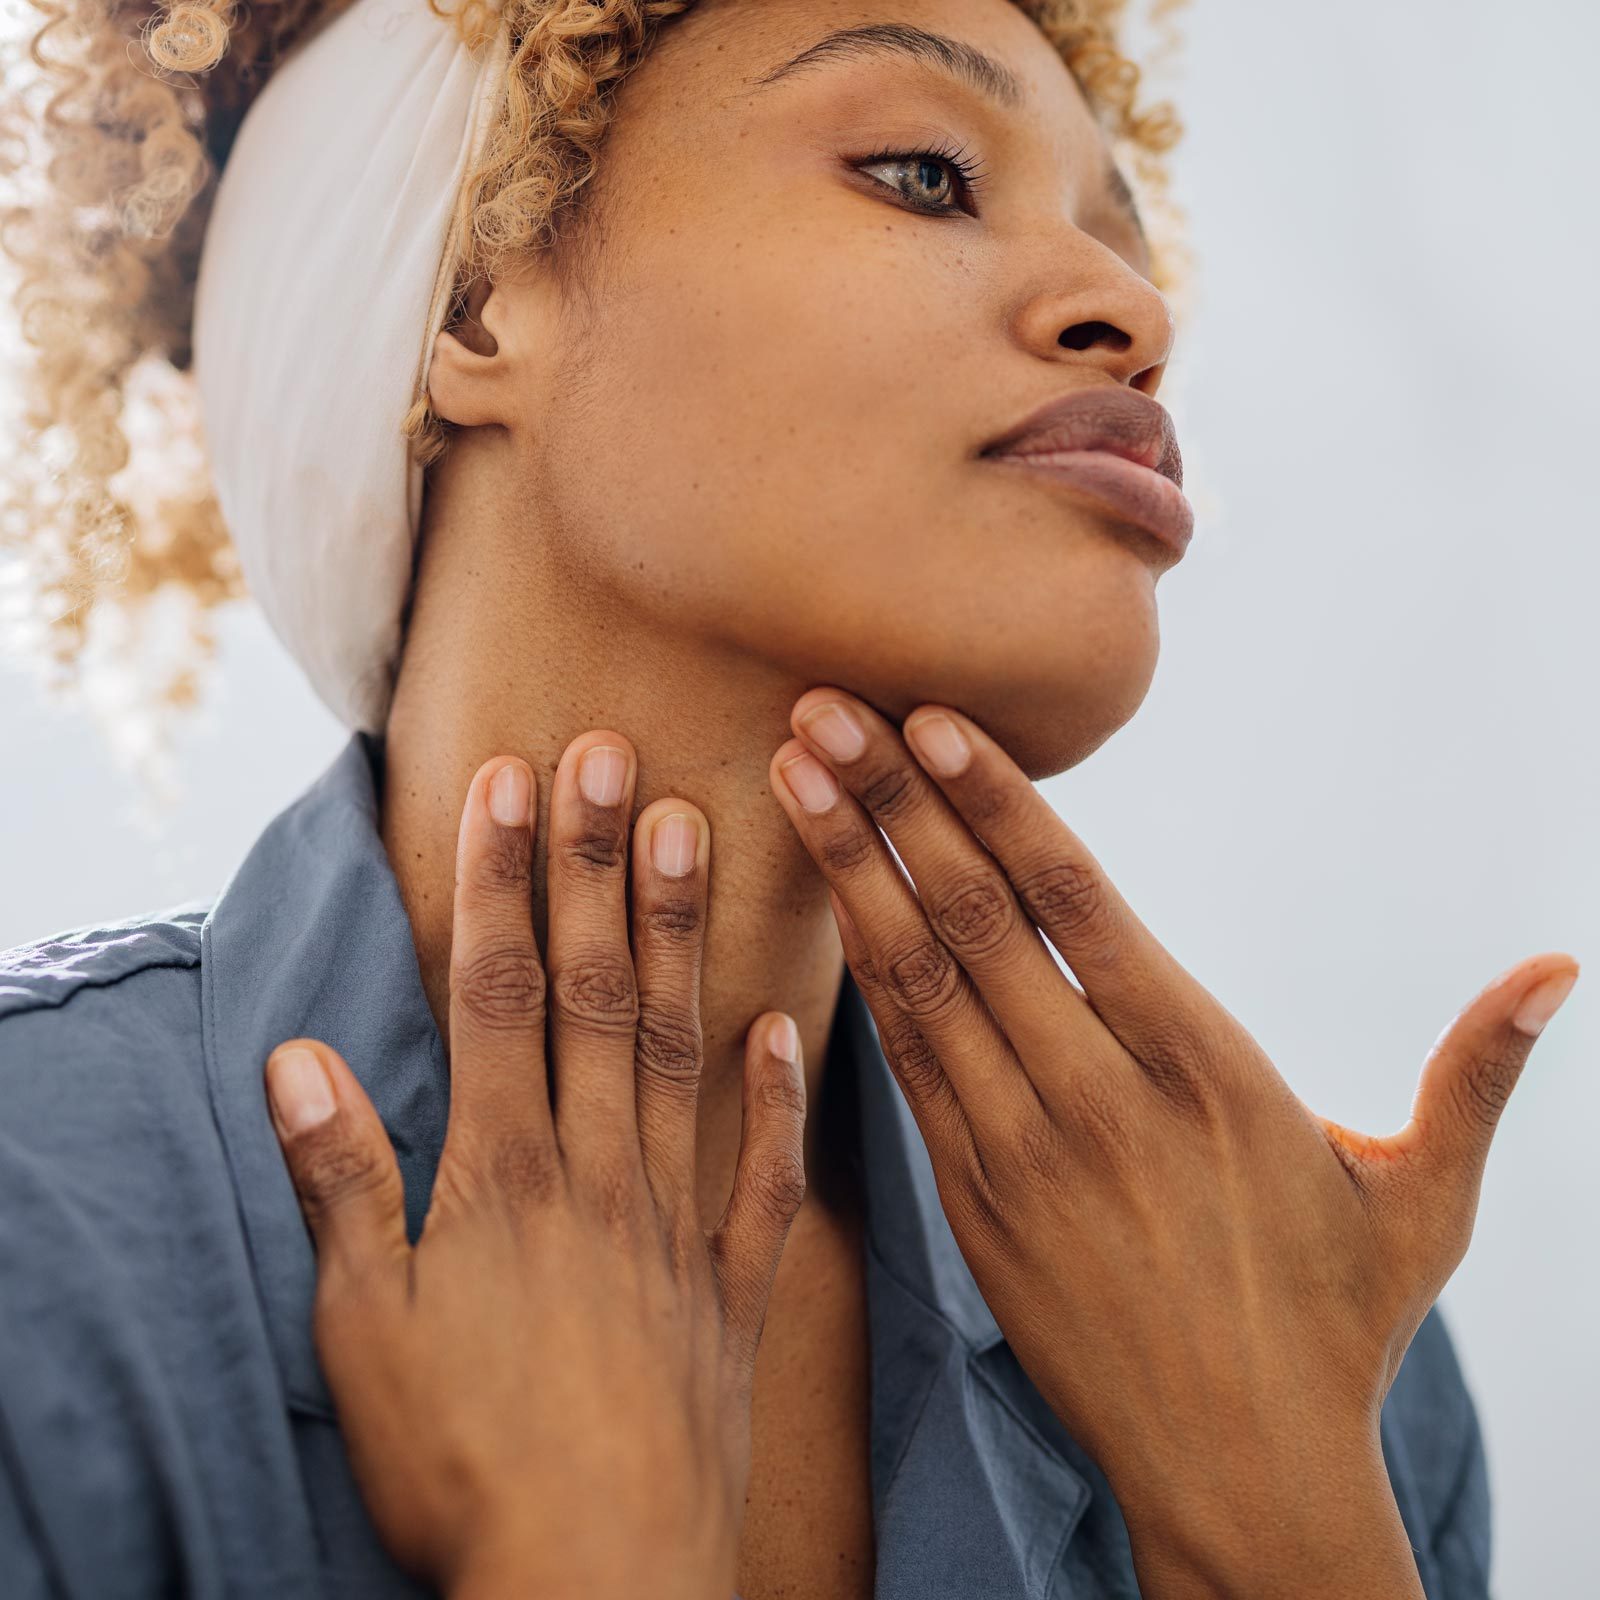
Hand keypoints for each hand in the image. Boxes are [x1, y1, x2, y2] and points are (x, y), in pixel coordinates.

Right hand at [262, 733, 806, 1599]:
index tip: (508, 780)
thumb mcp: (366, 1334)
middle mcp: (600, 1174)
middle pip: (598, 995)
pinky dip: (774, 1096)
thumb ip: (342, 1186)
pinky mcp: (735, 1289)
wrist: (598, 1588)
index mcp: (506, 1177)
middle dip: (598, 869)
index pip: (503, 994)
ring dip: (685, 939)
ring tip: (699, 831)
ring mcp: (679, 1225)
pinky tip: (789, 1020)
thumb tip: (299, 1058)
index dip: (504, 882)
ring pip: (682, 1050)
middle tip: (614, 755)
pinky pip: (765, 1177)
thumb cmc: (464, 1470)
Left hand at [770, 688, 1576, 1596]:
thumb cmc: (1335, 1326)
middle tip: (822, 709)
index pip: (1077, 904)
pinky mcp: (972, 1204)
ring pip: (919, 980)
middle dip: (892, 805)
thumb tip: (1565, 964)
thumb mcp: (1422, 1199)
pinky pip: (906, 1064)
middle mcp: (1097, 1098)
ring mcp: (1020, 1152)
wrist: (1239, 1478)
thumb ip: (1474, 1074)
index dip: (997, 803)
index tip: (930, 721)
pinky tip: (831, 900)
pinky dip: (864, 974)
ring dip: (851, 869)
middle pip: (975, 920)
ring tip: (794, 775)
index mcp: (1202, 1069)